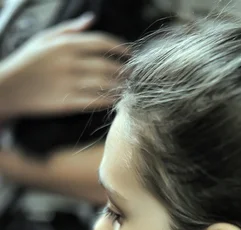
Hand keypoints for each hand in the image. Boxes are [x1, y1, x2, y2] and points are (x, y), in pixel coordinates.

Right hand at [0, 13, 126, 117]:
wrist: (9, 88)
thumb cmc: (27, 62)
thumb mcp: (44, 38)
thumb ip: (69, 28)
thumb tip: (91, 19)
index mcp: (65, 45)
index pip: (101, 42)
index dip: (119, 47)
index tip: (129, 52)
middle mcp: (69, 63)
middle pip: (107, 65)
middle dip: (123, 70)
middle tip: (132, 73)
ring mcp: (69, 84)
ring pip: (104, 84)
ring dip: (119, 86)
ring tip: (127, 87)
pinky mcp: (67, 103)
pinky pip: (95, 101)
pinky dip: (108, 100)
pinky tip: (115, 99)